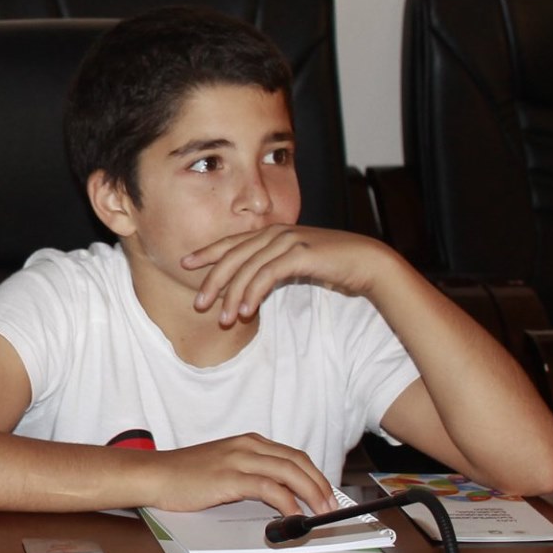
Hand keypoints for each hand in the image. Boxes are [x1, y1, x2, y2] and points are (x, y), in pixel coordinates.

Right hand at [141, 433, 335, 515]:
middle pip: (297, 461)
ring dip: (311, 493)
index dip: (315, 475)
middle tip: (331, 505)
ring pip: (288, 472)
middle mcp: (247, 446)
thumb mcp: (224, 467)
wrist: (155, 475)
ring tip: (320, 512)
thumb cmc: (185, 475)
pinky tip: (294, 514)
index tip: (326, 493)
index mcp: (248, 442)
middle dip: (320, 484)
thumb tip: (280, 496)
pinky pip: (268, 489)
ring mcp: (238, 460)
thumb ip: (251, 474)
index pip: (293, 456)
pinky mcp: (229, 478)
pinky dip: (286, 502)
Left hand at [181, 224, 397, 327]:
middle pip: (232, 256)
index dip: (207, 253)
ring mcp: (287, 241)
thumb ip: (273, 266)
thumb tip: (250, 285)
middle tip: (198, 304)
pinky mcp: (299, 254)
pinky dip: (254, 294)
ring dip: (233, 296)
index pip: (231, 242)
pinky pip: (267, 275)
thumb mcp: (295, 263)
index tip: (185, 264)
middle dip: (213, 281)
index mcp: (271, 233)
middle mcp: (275, 233)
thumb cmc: (331, 265)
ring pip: (247, 269)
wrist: (366, 261)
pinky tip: (247, 312)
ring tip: (223, 320)